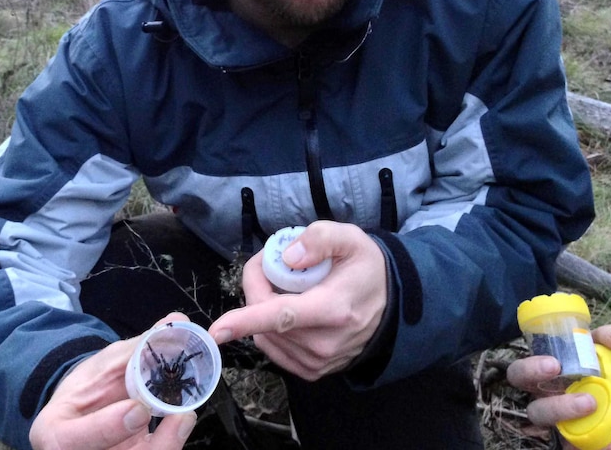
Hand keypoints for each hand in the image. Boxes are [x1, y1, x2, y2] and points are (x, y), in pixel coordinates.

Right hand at [29, 313, 197, 449]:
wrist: (85, 413)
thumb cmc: (87, 387)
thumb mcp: (103, 365)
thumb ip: (139, 348)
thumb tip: (176, 322)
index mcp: (55, 434)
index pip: (73, 440)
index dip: (106, 428)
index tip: (138, 410)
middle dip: (152, 445)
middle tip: (181, 418)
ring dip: (167, 444)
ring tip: (185, 418)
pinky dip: (168, 442)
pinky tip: (180, 424)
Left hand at [208, 221, 386, 380]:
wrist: (392, 304)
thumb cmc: (366, 268)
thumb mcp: (351, 239)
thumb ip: (320, 239)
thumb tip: (287, 256)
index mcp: (333, 309)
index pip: (283, 316)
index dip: (247, 320)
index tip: (218, 329)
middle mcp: (324, 342)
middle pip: (266, 319)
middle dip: (257, 285)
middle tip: (273, 260)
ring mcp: (318, 361)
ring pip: (265, 335)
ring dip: (262, 308)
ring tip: (286, 284)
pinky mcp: (312, 371)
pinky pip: (273, 347)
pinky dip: (270, 328)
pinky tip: (290, 309)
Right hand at [506, 325, 610, 449]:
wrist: (610, 385)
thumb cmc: (590, 362)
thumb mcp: (596, 345)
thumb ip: (606, 338)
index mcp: (540, 377)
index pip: (518, 374)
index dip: (529, 370)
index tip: (554, 365)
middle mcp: (544, 402)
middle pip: (534, 410)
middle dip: (555, 407)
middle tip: (586, 400)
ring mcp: (559, 424)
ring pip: (558, 436)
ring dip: (574, 426)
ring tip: (595, 410)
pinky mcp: (575, 440)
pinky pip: (577, 449)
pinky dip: (598, 449)